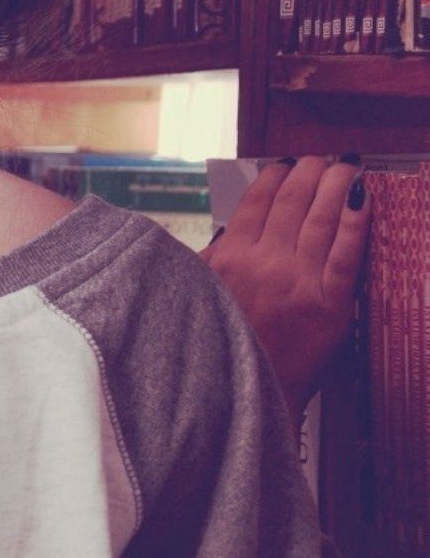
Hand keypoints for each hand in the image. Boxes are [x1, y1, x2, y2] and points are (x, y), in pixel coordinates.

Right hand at [201, 156, 368, 426]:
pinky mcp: (332, 305)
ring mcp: (299, 282)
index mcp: (226, 259)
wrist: (244, 398)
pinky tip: (362, 200)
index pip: (255, 202)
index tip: (284, 163)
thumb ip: (210, 260)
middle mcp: (263, 264)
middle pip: (292, 203)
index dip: (273, 176)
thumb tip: (230, 229)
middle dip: (309, 172)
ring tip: (345, 167)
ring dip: (335, 185)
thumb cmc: (216, 349)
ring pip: (321, 219)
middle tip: (321, 159)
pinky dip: (356, 222)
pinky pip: (348, 252)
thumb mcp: (195, 296)